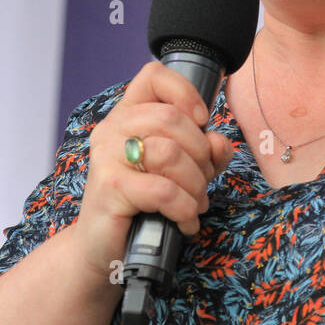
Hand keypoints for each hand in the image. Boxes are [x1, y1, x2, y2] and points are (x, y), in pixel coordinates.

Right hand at [69, 60, 234, 277]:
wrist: (106, 248)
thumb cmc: (145, 204)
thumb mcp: (184, 170)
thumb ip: (207, 150)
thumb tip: (219, 142)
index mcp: (128, 115)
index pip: (153, 76)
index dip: (185, 93)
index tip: (201, 121)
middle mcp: (112, 129)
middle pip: (171, 117)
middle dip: (200, 153)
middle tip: (202, 180)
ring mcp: (107, 157)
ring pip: (169, 152)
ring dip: (195, 184)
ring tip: (194, 203)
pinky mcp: (109, 188)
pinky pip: (163, 191)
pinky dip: (185, 209)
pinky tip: (185, 222)